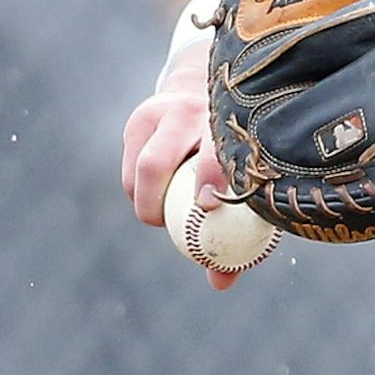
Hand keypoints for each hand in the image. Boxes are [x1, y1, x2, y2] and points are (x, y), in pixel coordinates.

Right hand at [120, 39, 241, 290]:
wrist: (211, 92)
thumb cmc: (237, 150)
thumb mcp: (245, 177)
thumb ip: (238, 228)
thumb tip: (220, 283)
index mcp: (230, 125)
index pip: (218, 151)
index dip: (211, 179)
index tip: (207, 207)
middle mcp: (194, 113)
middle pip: (158, 164)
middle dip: (155, 203)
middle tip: (165, 226)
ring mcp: (162, 113)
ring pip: (140, 169)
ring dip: (146, 201)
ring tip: (163, 212)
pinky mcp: (138, 119)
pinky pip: (130, 168)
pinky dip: (139, 190)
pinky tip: (157, 193)